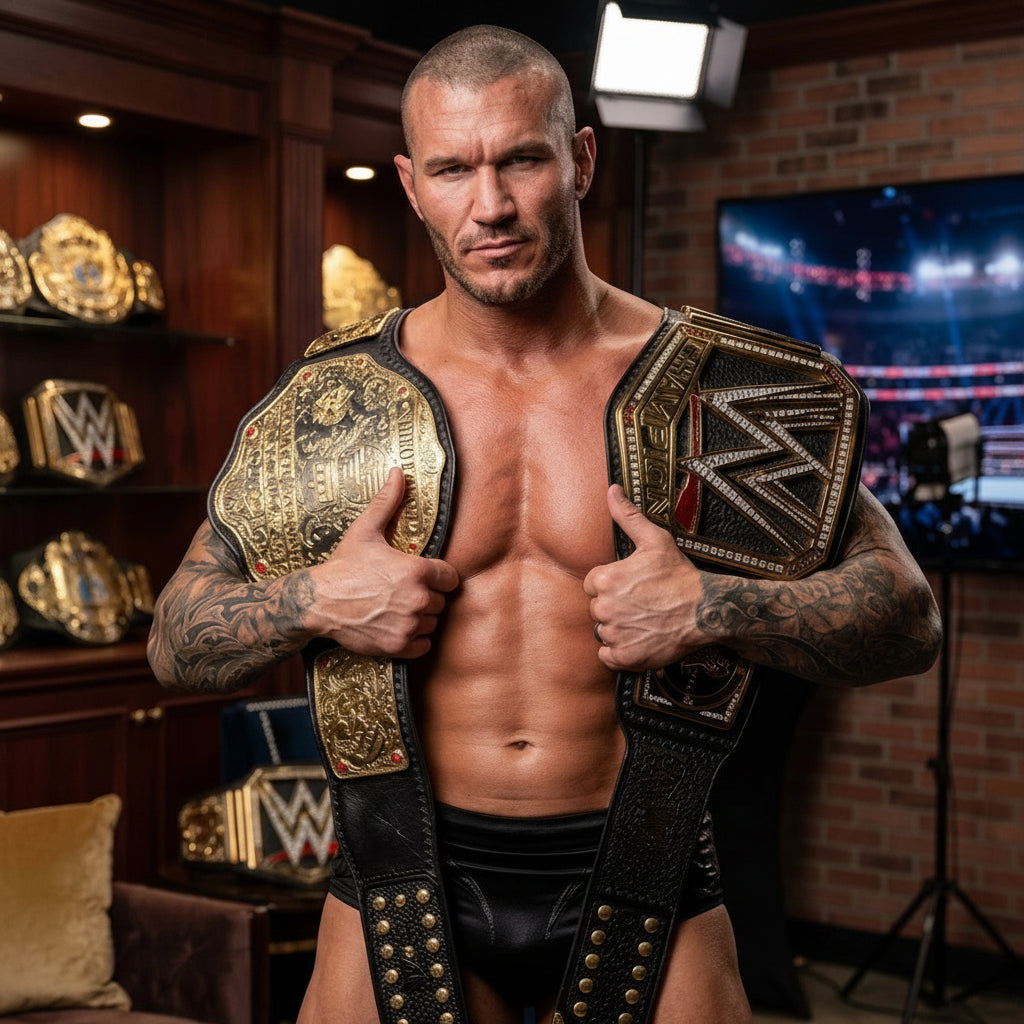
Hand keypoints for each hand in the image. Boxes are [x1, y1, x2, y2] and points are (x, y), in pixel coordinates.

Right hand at [306, 467, 458, 657]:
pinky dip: (414, 639)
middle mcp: (417, 599)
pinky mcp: (399, 646)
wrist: (318, 602)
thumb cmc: (344, 566)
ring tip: (396, 608)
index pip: (450, 577)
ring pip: (431, 623)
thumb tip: (397, 473)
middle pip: (440, 601)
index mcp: (417, 570)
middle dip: (426, 596)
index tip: (421, 577)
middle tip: (401, 592)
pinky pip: (423, 645)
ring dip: (419, 618)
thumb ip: (387, 502)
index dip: (437, 576)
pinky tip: (396, 626)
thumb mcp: (365, 530)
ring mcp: (408, 624)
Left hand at [584, 485, 704, 671]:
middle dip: (614, 607)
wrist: (706, 610)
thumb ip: (627, 516)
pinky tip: (639, 639)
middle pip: (597, 609)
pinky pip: (607, 656)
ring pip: (603, 631)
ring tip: (642, 620)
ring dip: (618, 628)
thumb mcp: (655, 540)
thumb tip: (612, 490)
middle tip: (640, 604)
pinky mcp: (625, 657)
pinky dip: (620, 651)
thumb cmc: (680, 575)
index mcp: (606, 580)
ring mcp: (615, 634)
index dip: (611, 585)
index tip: (631, 587)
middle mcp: (605, 608)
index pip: (592, 585)